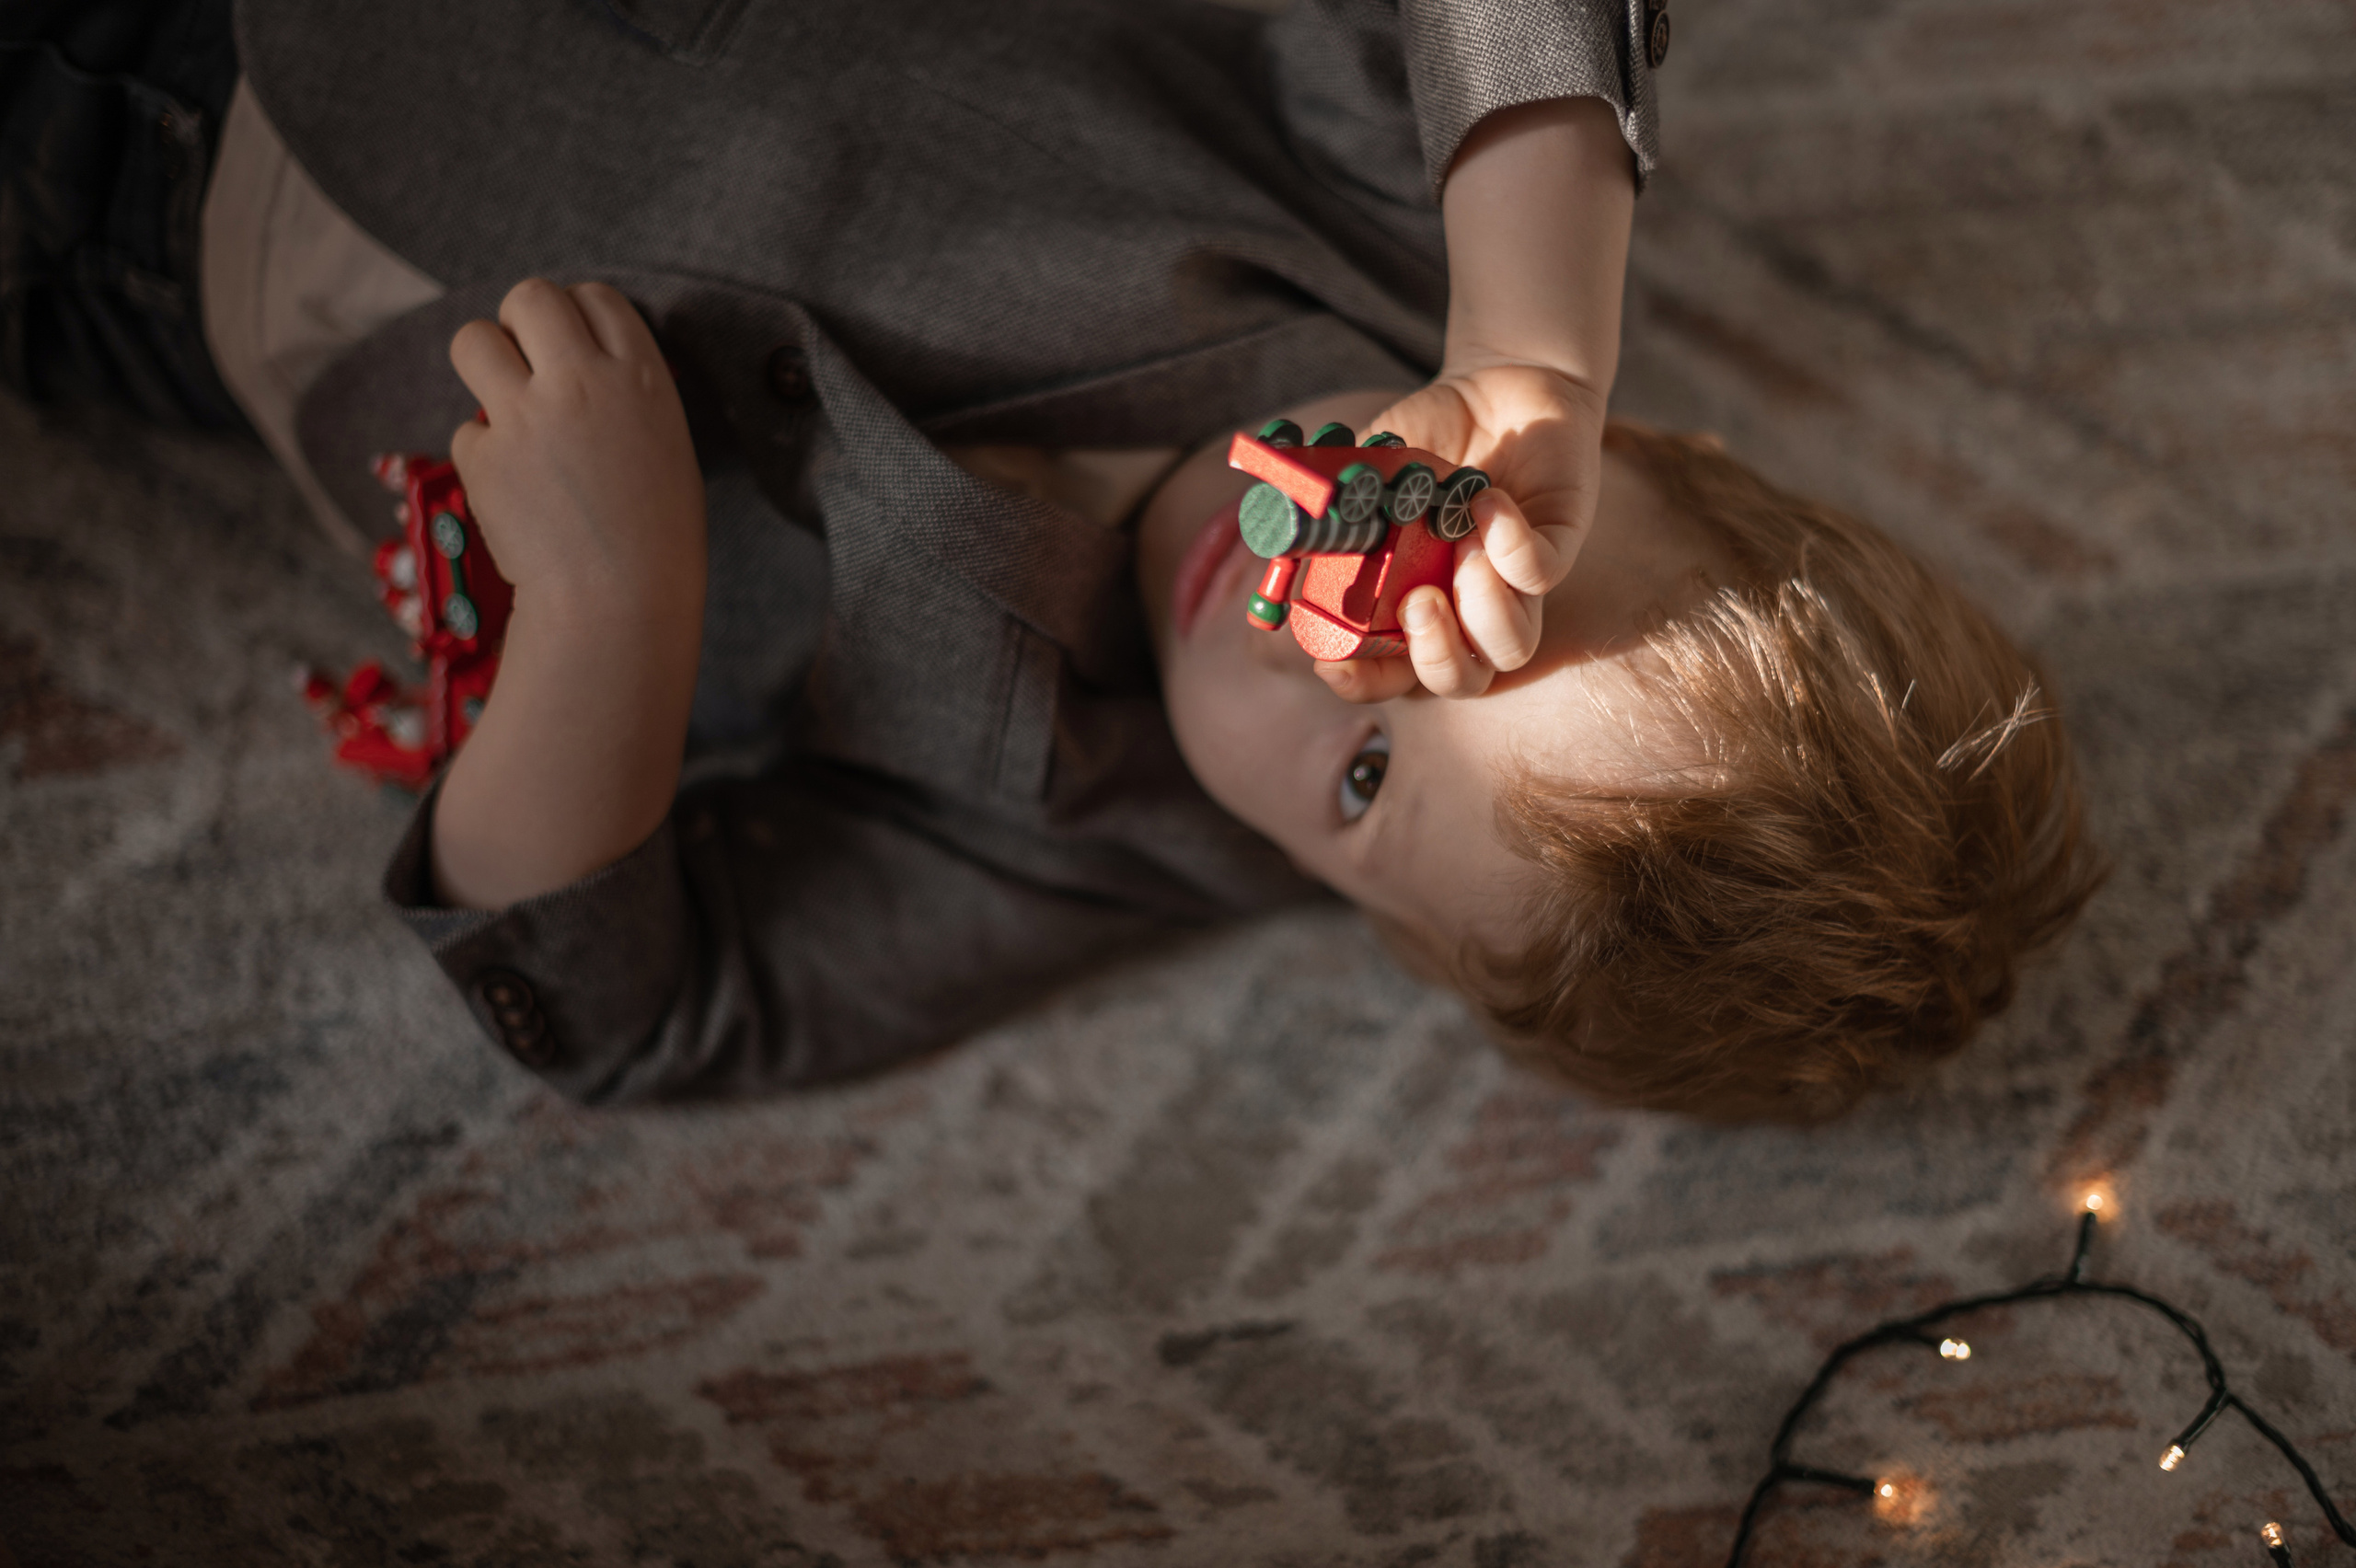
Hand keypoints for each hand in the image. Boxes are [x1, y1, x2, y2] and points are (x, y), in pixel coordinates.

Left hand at [448, 278, 704, 626]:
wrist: (619, 602)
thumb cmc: (659, 537)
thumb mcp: (666, 445)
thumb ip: (625, 394)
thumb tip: (579, 365)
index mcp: (640, 377)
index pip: (595, 298)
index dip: (578, 316)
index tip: (572, 346)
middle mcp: (581, 382)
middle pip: (530, 296)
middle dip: (521, 321)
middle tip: (526, 361)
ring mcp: (526, 416)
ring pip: (472, 339)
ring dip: (484, 364)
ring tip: (504, 405)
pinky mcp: (482, 456)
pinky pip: (467, 431)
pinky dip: (483, 454)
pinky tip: (514, 490)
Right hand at [1316, 361, 1606, 701]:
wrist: (1494, 383)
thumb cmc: (1425, 436)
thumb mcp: (1364, 472)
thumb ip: (1330, 508)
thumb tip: (1276, 538)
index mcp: (1413, 602)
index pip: (1391, 673)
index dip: (1361, 682)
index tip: (1331, 663)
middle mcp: (1466, 606)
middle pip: (1462, 679)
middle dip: (1437, 657)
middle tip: (1417, 604)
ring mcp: (1514, 582)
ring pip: (1513, 645)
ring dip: (1481, 607)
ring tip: (1459, 547)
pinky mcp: (1555, 543)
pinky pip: (1539, 572)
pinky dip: (1509, 541)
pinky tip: (1484, 497)